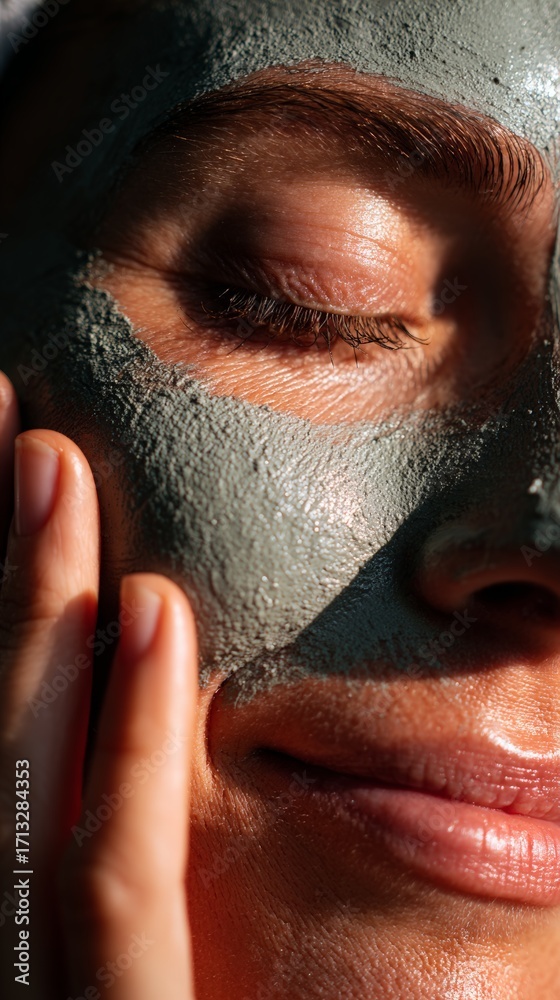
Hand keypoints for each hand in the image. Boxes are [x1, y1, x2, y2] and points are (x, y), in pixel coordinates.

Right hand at [0, 371, 197, 998]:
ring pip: (18, 767)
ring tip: (48, 466)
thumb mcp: (77, 929)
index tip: (1, 473)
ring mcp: (22, 966)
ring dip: (30, 603)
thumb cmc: (90, 995)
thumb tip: (114, 637)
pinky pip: (112, 883)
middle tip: (7, 423)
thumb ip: (84, 808)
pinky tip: (149, 611)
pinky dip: (130, 744)